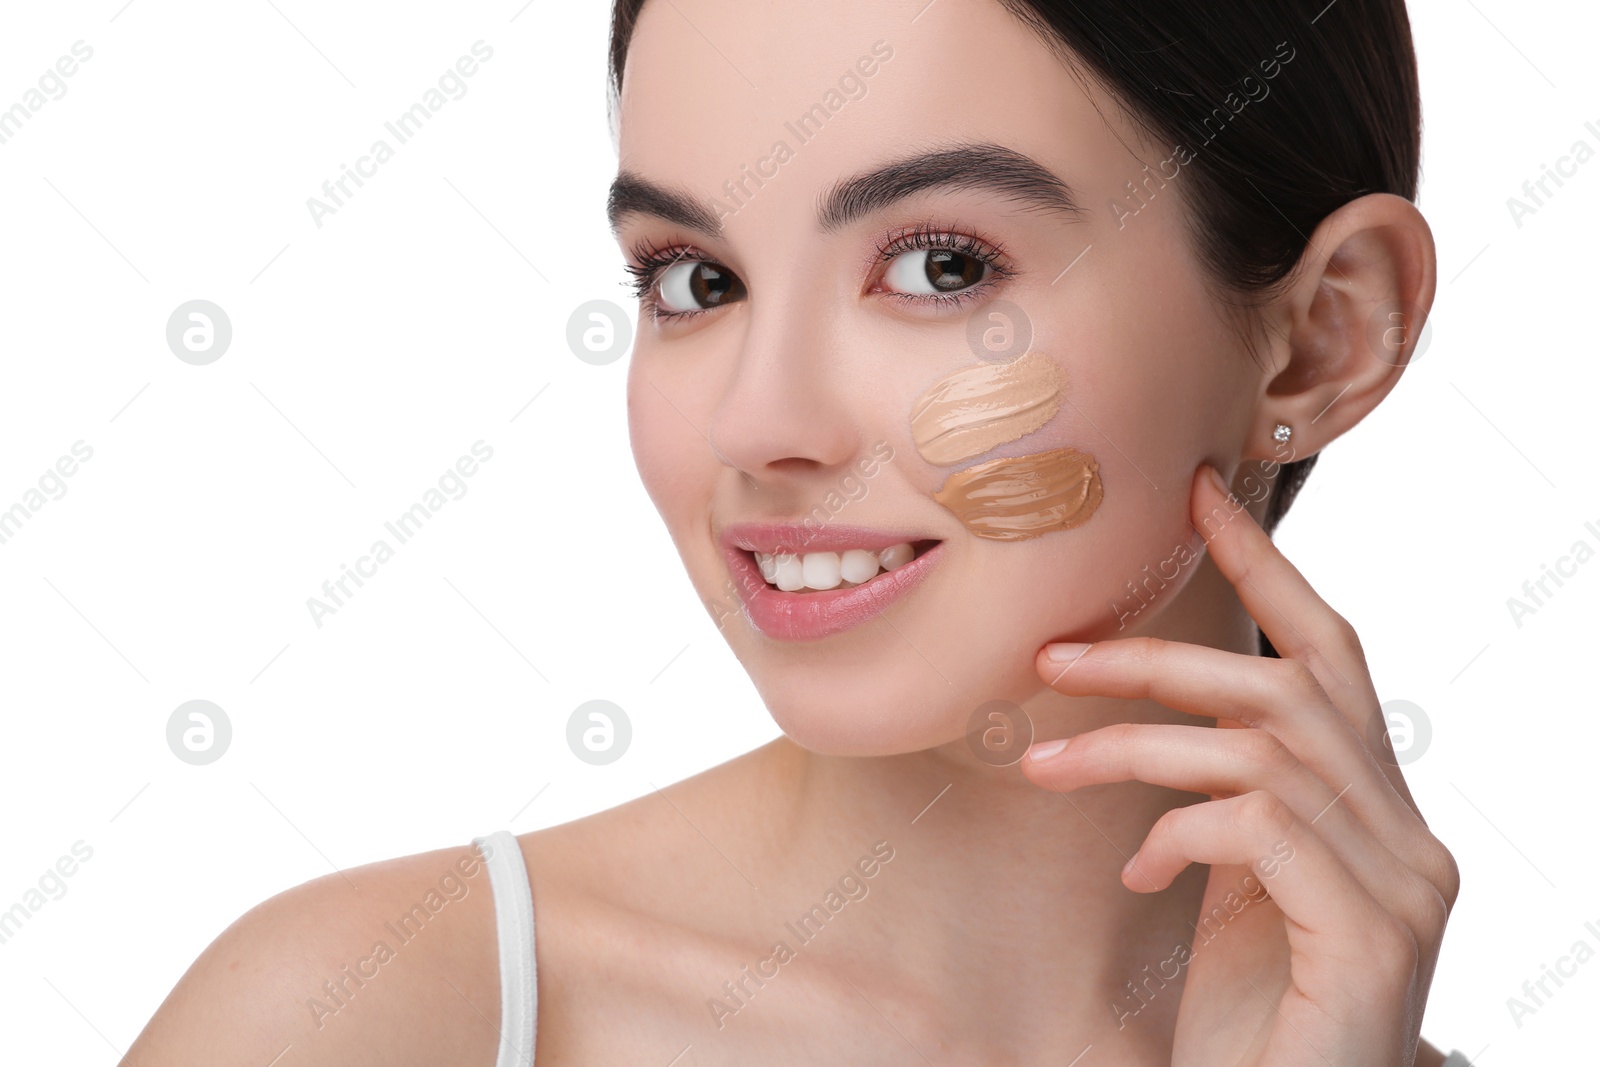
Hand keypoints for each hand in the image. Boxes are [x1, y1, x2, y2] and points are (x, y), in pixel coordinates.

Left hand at [1020, 463, 1458, 1065]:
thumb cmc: (1253, 1021)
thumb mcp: (1232, 887)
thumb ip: (1226, 804)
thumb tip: (1150, 726)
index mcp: (1374, 809)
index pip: (1332, 656)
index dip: (1268, 566)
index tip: (1198, 496)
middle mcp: (1409, 836)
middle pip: (1289, 685)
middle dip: (1161, 654)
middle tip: (1053, 653)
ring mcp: (1402, 885)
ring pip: (1260, 747)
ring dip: (1133, 745)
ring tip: (1045, 765)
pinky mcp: (1370, 935)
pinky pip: (1260, 826)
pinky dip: (1179, 830)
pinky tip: (1138, 872)